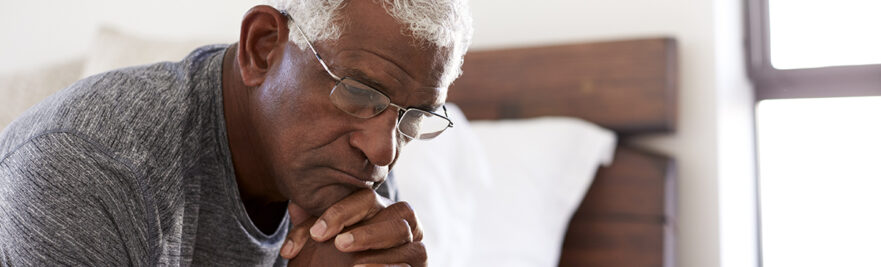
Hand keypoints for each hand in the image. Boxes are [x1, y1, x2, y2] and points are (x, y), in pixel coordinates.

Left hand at [281, 189, 426, 266]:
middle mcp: (402, 222)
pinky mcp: (420, 265)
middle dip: (367, 231)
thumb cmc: (336, 260)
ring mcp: (415, 243)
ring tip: (354, 265)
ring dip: (380, 250)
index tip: (318, 234)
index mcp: (378, 209)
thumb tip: (293, 220)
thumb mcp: (320, 244)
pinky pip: (413, 261)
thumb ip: (309, 230)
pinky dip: (388, 266)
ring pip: (408, 236)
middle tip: (340, 245)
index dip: (341, 213)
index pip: (365, 199)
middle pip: (396, 213)